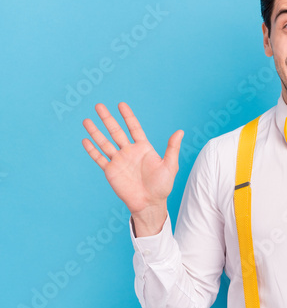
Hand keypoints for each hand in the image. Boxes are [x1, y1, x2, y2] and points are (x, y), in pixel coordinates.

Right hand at [82, 102, 182, 233]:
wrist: (150, 203)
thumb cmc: (162, 186)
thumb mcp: (170, 166)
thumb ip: (172, 148)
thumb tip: (180, 132)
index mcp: (143, 148)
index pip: (134, 128)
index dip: (128, 116)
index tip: (121, 104)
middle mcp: (129, 152)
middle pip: (116, 132)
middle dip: (107, 119)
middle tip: (99, 105)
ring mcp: (119, 161)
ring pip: (104, 143)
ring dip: (95, 132)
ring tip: (86, 120)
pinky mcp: (111, 171)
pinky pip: (99, 158)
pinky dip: (92, 150)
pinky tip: (85, 140)